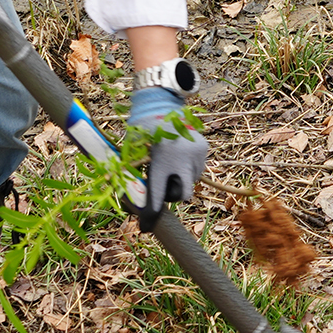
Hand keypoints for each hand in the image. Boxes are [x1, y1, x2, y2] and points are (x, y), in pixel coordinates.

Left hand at [125, 86, 205, 231]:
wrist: (162, 105)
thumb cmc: (143, 130)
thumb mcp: (135, 151)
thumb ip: (135, 173)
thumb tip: (129, 198)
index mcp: (161, 161)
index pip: (158, 194)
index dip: (152, 212)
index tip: (147, 226)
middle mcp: (181, 160)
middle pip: (182, 196)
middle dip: (173, 196)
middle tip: (165, 187)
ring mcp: (196, 154)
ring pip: (191, 182)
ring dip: (181, 180)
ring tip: (170, 162)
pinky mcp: (204, 149)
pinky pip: (197, 169)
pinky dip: (188, 168)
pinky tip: (179, 154)